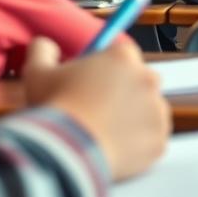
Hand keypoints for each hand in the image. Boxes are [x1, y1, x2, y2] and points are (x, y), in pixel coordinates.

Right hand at [23, 36, 170, 180]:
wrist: (68, 152)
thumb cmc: (55, 110)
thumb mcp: (37, 74)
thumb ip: (43, 51)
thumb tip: (45, 44)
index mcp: (123, 56)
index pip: (122, 55)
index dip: (107, 69)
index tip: (94, 83)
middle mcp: (147, 78)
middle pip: (139, 81)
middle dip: (123, 92)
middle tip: (98, 110)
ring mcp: (157, 110)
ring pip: (147, 110)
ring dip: (132, 117)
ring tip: (102, 131)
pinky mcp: (160, 139)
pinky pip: (152, 138)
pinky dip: (138, 144)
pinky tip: (114, 147)